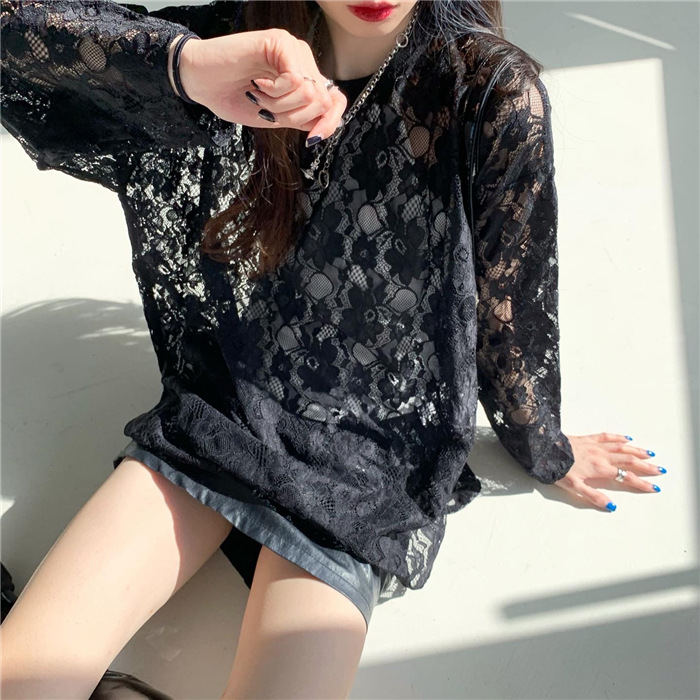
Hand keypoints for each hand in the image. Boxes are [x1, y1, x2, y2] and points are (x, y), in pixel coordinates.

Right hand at [174, 29, 346, 142]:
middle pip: (323, 101)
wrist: (200, 83)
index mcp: (304, 78)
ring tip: (259, 95)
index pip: (335, 100)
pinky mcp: (279, 41)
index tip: (313, 139)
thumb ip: (301, 119)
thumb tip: (326, 126)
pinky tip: (258, 84)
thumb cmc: (232, 97)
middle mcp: (302, 60)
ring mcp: (292, 48)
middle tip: (267, 109)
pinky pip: (296, 80)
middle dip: (293, 117)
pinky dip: (275, 92)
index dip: (330, 122)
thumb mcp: (275, 117)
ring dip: (280, 105)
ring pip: (310, 93)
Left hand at [552, 432, 663, 510]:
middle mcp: (601, 456)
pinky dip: (618, 438)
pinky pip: (607, 437)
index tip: (654, 487)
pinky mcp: (587, 438)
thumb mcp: (574, 487)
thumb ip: (593, 496)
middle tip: (660, 470)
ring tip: (650, 454)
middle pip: (629, 461)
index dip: (641, 483)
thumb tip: (611, 506)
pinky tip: (626, 438)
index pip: (626, 477)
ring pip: (621, 447)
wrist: (544, 449)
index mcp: (600, 469)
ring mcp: (595, 446)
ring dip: (637, 451)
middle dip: (646, 466)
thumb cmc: (557, 468)